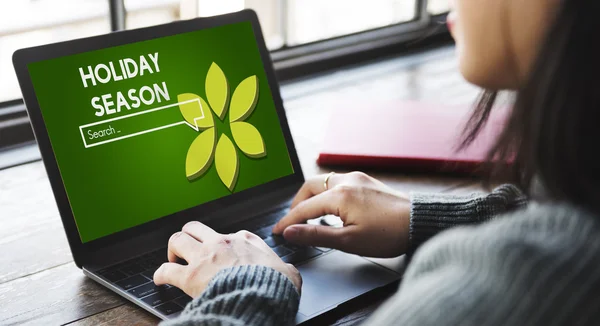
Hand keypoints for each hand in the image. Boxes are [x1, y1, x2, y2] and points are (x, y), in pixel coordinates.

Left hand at [154, 221, 301, 297]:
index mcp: (245, 240)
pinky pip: (166, 270)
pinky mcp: (190, 276)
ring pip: (177, 239)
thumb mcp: (288, 272)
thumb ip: (285, 268)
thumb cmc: (275, 285)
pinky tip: (160, 279)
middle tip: (189, 248)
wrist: (261, 296)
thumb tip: (289, 273)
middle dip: (189, 236)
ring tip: (173, 259)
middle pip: (195, 227)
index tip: (223, 253)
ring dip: (173, 249)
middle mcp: (222, 243)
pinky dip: (160, 274)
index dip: (224, 244)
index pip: (230, 234)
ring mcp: (204, 257)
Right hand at [272, 172, 410, 257]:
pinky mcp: (366, 181)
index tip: (277, 232)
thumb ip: (316, 235)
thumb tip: (291, 232)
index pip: (304, 208)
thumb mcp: (348, 241)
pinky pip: (338, 182)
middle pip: (310, 186)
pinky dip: (327, 193)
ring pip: (324, 182)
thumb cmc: (388, 234)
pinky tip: (331, 208)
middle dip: (297, 203)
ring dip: (312, 197)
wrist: (419, 222)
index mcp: (339, 195)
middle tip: (293, 221)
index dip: (288, 221)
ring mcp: (357, 178)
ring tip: (310, 216)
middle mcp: (346, 181)